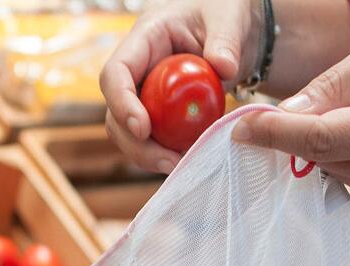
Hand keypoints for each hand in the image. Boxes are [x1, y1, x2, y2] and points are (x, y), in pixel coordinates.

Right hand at [100, 0, 256, 173]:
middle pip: (115, 112)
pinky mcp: (159, 112)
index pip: (116, 73)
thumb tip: (224, 68)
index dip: (122, 103)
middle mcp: (137, 69)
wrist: (233, 29)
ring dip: (148, 155)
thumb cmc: (224, 12)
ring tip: (181, 165)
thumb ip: (226, 41)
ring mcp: (145, 93)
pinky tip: (188, 160)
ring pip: (128, 132)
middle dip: (134, 143)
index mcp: (145, 39)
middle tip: (167, 161)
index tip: (143, 128)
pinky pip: (153, 138)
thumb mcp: (229, 17)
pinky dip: (166, 153)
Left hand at [232, 18, 349, 199]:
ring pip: (323, 173)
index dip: (274, 134)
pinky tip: (327, 139)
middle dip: (287, 137)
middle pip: (316, 159)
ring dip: (309, 149)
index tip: (241, 127)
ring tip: (326, 114)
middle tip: (267, 115)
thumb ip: (330, 87)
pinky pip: (339, 181)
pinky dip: (324, 161)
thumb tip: (284, 114)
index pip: (318, 140)